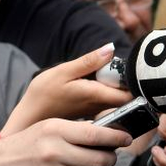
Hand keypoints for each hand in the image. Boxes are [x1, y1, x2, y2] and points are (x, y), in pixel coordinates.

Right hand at [0, 118, 131, 165]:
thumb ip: (76, 129)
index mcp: (56, 131)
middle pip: (100, 160)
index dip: (116, 138)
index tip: (125, 138)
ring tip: (86, 164)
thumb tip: (107, 133)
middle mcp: (56, 152)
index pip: (96, 135)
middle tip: (108, 155)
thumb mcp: (48, 127)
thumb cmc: (26, 143)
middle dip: (110, 158)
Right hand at [1, 43, 132, 134]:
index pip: (131, 94)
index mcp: (97, 95)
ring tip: (112, 75)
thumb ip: (88, 62)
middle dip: (130, 83)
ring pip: (120, 101)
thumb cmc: (43, 94)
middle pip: (128, 98)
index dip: (136, 82)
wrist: (29, 117)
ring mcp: (97, 112)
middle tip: (122, 69)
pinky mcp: (92, 113)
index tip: (132, 69)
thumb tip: (111, 49)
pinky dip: (111, 93)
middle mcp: (101, 106)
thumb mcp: (63, 72)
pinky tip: (101, 83)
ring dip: (120, 88)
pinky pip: (110, 104)